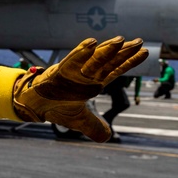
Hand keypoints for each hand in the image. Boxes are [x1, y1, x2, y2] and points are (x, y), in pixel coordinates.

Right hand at [13, 37, 147, 141]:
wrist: (33, 106)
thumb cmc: (55, 106)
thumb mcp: (78, 119)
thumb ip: (93, 126)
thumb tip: (107, 137)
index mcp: (91, 83)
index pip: (115, 70)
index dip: (129, 62)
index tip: (145, 53)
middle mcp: (85, 75)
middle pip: (108, 62)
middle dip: (124, 52)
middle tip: (139, 43)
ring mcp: (73, 73)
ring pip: (93, 60)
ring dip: (106, 50)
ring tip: (120, 40)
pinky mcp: (59, 74)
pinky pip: (72, 62)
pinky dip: (81, 53)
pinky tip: (91, 43)